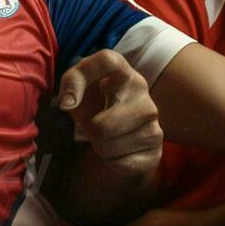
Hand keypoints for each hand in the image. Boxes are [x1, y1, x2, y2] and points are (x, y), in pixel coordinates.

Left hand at [59, 50, 161, 176]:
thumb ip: (71, 83)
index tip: (72, 98)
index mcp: (123, 72)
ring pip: (108, 147)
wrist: (121, 125)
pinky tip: (119, 148)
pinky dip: (112, 161)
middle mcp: (143, 93)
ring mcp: (153, 123)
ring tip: (108, 135)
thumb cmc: (95, 99)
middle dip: (88, 131)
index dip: (78, 80)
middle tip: (92, 125)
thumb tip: (68, 104)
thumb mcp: (79, 85)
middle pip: (100, 127)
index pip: (106, 61)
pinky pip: (120, 165)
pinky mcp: (156, 151)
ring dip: (100, 147)